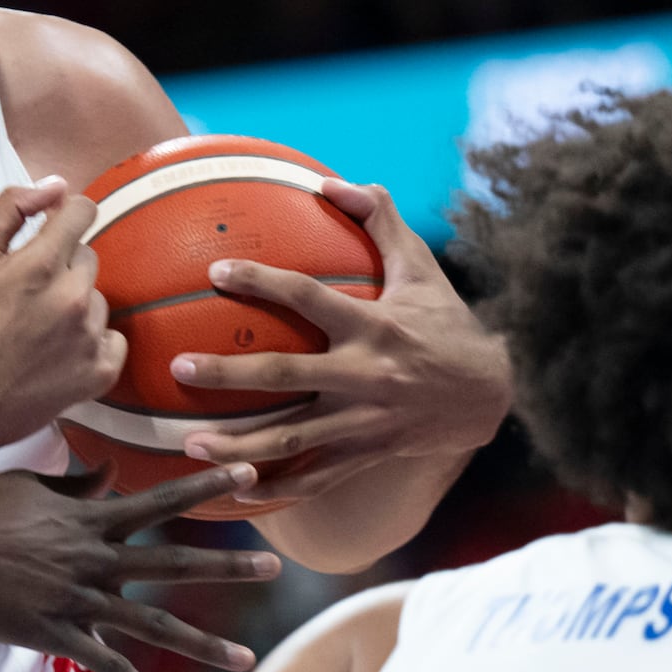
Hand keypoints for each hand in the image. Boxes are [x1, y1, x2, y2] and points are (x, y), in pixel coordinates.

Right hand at [0, 177, 120, 492]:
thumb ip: (11, 210)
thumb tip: (55, 186)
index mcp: (41, 264)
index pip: (82, 211)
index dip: (66, 215)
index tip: (54, 228)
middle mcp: (74, 297)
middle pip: (87, 257)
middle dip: (62, 267)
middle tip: (28, 296)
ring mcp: (90, 337)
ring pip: (97, 300)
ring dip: (75, 307)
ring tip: (38, 331)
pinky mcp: (101, 372)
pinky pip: (112, 340)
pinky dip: (91, 344)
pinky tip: (59, 354)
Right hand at [0, 463, 281, 671]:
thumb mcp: (28, 486)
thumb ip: (75, 483)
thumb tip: (109, 470)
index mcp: (88, 518)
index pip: (160, 499)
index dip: (206, 486)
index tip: (248, 475)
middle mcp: (93, 559)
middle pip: (174, 563)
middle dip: (228, 566)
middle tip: (275, 566)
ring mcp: (77, 600)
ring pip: (153, 625)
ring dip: (204, 644)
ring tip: (245, 660)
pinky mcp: (55, 635)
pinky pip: (108, 666)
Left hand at [172, 180, 510, 504]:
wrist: (492, 395)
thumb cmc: (446, 323)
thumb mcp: (421, 268)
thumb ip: (379, 222)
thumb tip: (333, 182)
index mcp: (374, 326)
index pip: (308, 297)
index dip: (262, 281)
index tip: (215, 270)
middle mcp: (365, 375)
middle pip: (287, 375)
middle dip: (229, 374)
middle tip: (179, 369)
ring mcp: (364, 422)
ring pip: (293, 438)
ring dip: (239, 445)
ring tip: (189, 445)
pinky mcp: (367, 454)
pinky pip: (315, 478)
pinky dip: (275, 488)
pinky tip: (231, 488)